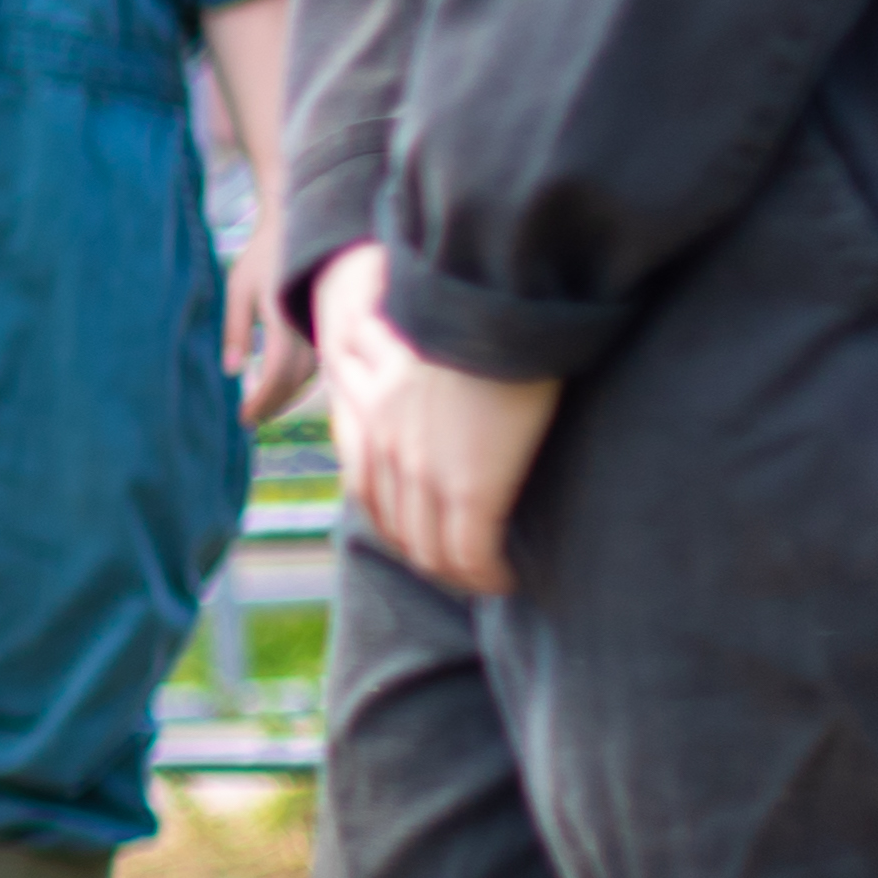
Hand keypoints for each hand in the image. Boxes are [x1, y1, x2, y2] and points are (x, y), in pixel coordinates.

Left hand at [226, 216, 317, 425]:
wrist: (303, 225)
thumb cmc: (264, 256)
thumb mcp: (239, 288)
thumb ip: (235, 329)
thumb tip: (231, 372)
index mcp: (285, 318)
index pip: (277, 375)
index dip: (261, 401)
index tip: (242, 418)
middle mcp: (310, 327)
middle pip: (295, 382)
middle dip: (272, 405)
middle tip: (249, 421)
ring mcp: (325, 327)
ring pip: (310, 376)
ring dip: (287, 396)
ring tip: (262, 409)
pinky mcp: (330, 325)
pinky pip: (319, 363)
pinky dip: (299, 380)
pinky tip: (282, 386)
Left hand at [313, 247, 558, 597]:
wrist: (498, 297)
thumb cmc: (477, 307)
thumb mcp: (423, 338)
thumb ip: (412, 367)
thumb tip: (431, 374)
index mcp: (374, 413)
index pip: (366, 490)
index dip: (394, 522)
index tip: (428, 535)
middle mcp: (388, 446)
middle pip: (397, 528)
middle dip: (429, 555)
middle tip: (466, 568)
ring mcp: (424, 470)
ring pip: (430, 549)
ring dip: (459, 573)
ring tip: (489, 578)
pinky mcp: (469, 485)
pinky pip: (471, 552)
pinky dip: (489, 575)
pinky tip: (510, 579)